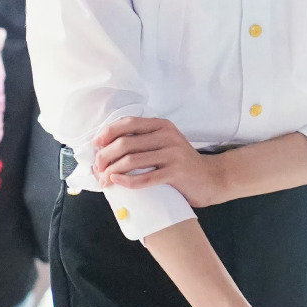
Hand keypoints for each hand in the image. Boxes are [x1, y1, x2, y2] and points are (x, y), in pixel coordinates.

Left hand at [92, 117, 226, 207]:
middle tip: (97, 169)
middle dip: (105, 157)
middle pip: (125, 143)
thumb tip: (106, 147)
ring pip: (132, 160)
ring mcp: (173, 154)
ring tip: (104, 180)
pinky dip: (127, 181)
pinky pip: (145, 178)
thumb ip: (143, 140)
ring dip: (112, 172)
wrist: (210, 178)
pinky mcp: (176, 173)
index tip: (96, 146)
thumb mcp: (165, 143)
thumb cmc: (180, 163)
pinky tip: (117, 183)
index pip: (128, 123)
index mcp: (162, 125)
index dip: (107, 133)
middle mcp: (167, 136)